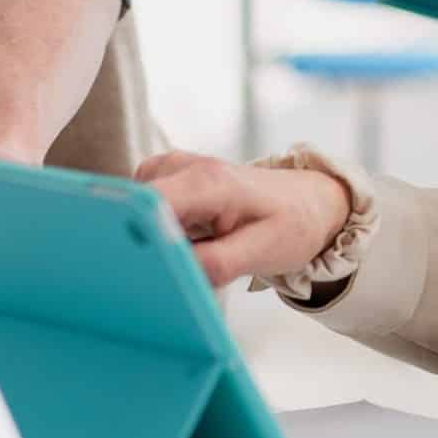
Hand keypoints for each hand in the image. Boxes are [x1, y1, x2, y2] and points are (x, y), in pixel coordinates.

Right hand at [136, 152, 350, 288]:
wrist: (309, 202)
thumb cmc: (291, 224)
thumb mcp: (261, 252)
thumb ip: (215, 264)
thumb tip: (171, 271)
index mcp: (206, 181)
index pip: (144, 203)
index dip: (129, 232)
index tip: (132, 264)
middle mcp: (184, 167)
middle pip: (132, 205)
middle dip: (137, 242)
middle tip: (165, 271)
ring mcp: (174, 169)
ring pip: (134, 209)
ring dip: (149, 238)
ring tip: (191, 253)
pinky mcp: (170, 179)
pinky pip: (144, 208)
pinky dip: (156, 230)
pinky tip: (187, 242)